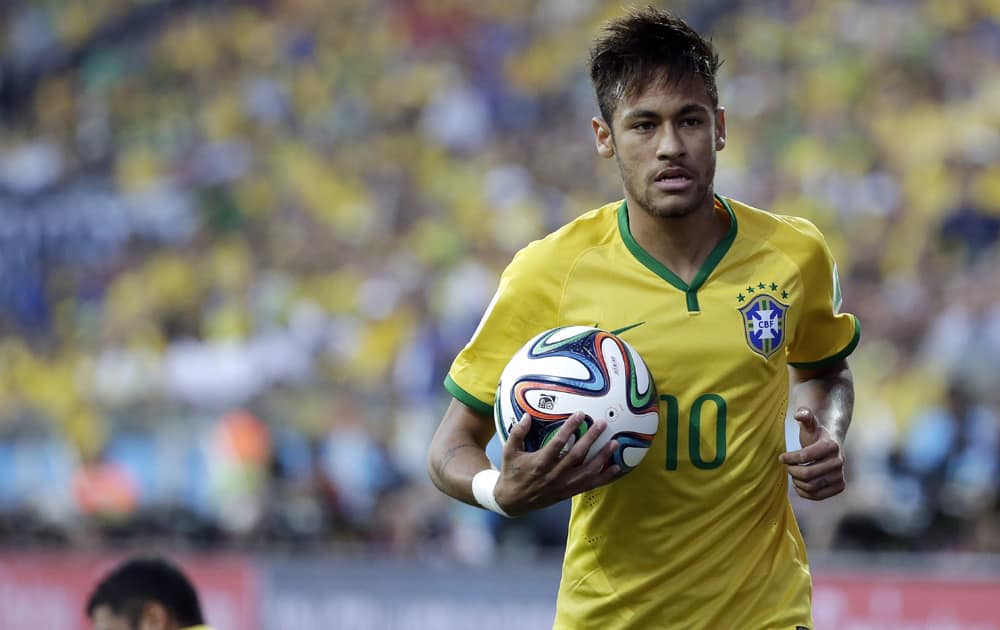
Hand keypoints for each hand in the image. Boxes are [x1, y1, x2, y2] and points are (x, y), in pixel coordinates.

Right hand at [494, 411, 620, 515]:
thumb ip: (518, 433)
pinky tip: (615, 468)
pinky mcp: (568, 493)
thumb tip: (527, 416)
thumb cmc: (512, 473)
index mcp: (540, 463)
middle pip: (577, 455)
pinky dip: (603, 478)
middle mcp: (554, 475)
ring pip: (587, 472)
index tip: (580, 414)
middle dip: (591, 438)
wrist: (512, 502)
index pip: (558, 443)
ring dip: (602, 457)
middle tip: (602, 424)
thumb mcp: (509, 452)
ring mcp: (562, 486)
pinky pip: (589, 485)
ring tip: (614, 444)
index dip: (570, 428)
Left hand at [778, 407, 845, 500]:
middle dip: (792, 471)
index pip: (805, 456)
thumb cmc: (816, 434)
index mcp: (831, 445)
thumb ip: (805, 415)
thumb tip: (798, 414)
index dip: (789, 458)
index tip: (781, 457)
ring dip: (797, 482)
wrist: (832, 447)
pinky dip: (804, 493)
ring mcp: (840, 475)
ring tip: (793, 474)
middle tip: (787, 467)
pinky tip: (798, 484)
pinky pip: (818, 496)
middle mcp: (839, 461)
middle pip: (807, 474)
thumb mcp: (810, 424)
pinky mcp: (839, 487)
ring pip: (811, 486)